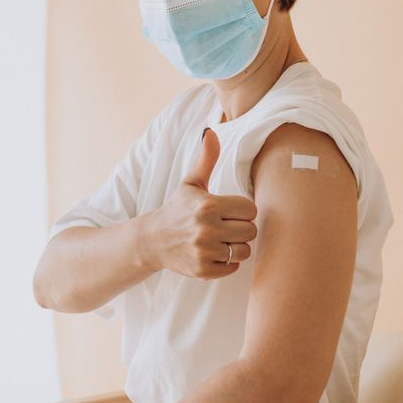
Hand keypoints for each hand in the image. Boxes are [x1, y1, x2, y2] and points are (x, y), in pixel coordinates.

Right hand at [140, 127, 257, 278]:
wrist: (152, 240)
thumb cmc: (177, 209)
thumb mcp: (191, 183)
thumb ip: (206, 159)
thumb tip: (211, 132)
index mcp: (208, 205)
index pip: (250, 209)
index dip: (243, 211)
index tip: (231, 211)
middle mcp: (206, 229)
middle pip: (250, 231)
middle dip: (242, 228)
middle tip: (227, 227)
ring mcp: (204, 251)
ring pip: (245, 250)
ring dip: (237, 246)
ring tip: (222, 240)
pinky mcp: (203, 270)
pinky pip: (233, 267)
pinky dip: (228, 262)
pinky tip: (215, 253)